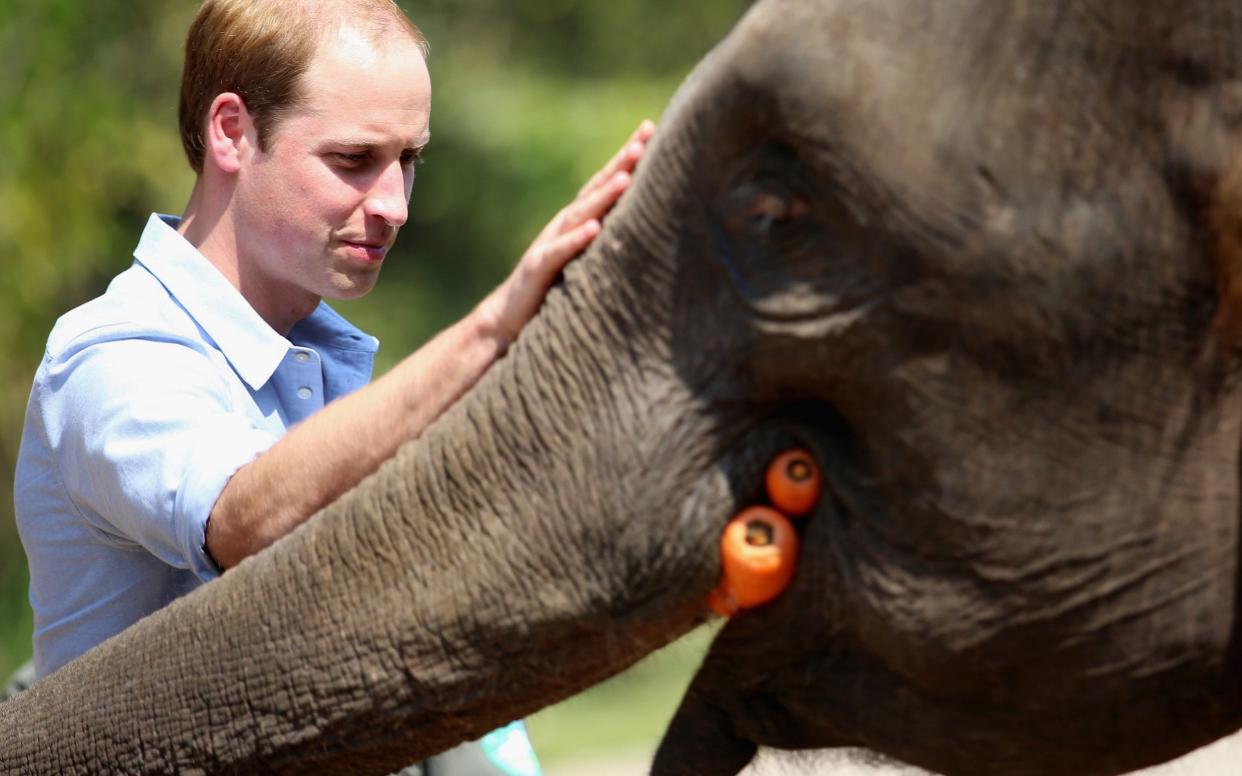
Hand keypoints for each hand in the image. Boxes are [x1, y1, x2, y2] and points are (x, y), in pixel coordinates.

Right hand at [476, 120, 656, 349]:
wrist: (507, 319)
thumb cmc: (551, 290)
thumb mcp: (585, 261)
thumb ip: (608, 242)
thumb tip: (647, 227)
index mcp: (576, 221)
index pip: (604, 182)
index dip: (626, 157)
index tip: (650, 130)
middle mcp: (563, 225)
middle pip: (594, 188)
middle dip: (619, 164)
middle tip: (643, 140)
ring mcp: (549, 244)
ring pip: (579, 215)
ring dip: (603, 196)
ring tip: (626, 178)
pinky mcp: (538, 269)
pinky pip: (559, 252)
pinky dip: (577, 239)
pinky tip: (596, 228)